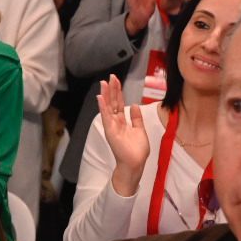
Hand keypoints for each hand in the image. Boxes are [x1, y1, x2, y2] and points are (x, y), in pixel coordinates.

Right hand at [97, 76, 150, 195]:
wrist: (135, 163)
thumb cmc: (137, 150)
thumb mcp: (140, 130)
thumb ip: (136, 118)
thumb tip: (134, 105)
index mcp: (122, 121)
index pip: (119, 103)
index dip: (118, 92)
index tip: (116, 81)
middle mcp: (115, 122)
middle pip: (113, 102)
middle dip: (112, 89)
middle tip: (111, 77)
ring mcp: (112, 126)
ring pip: (108, 107)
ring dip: (105, 95)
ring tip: (104, 83)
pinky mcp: (110, 131)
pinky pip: (106, 117)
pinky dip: (103, 107)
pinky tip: (101, 98)